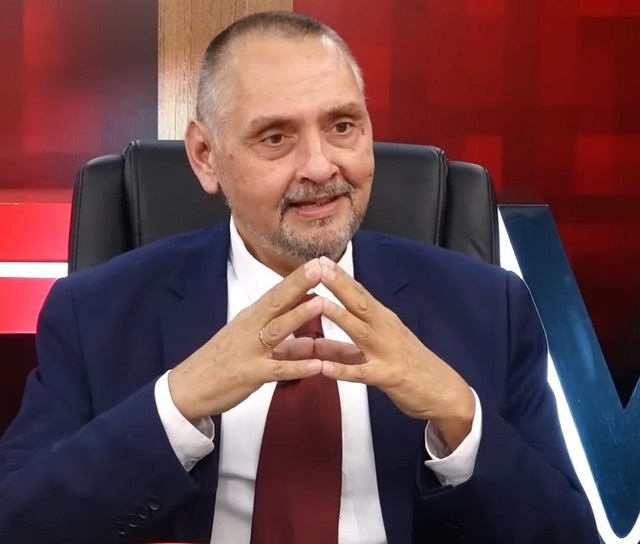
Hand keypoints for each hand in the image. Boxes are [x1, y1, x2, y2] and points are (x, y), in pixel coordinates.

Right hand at [168, 259, 324, 420]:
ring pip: (277, 330)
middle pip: (277, 302)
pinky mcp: (250, 374)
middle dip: (299, 284)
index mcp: (251, 318)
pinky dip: (297, 367)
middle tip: (321, 268)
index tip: (318, 261)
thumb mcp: (253, 347)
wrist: (188, 388)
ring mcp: (250, 351)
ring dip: (299, 315)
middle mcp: (250, 329)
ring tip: (322, 303)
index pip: (277, 293)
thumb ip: (286, 346)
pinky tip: (318, 366)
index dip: (297, 278)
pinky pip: (277, 370)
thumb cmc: (221, 364)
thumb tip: (313, 342)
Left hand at [317, 257, 474, 449]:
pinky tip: (324, 368)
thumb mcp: (376, 353)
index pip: (359, 294)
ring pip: (361, 332)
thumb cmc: (411, 368)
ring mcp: (387, 353)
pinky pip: (363, 374)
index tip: (320, 260)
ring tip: (319, 304)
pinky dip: (343, 370)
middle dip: (339, 285)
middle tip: (318, 266)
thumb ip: (343, 349)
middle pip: (360, 304)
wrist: (446, 393)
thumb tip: (315, 343)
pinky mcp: (388, 377)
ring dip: (340, 317)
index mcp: (383, 321)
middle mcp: (385, 331)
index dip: (340, 277)